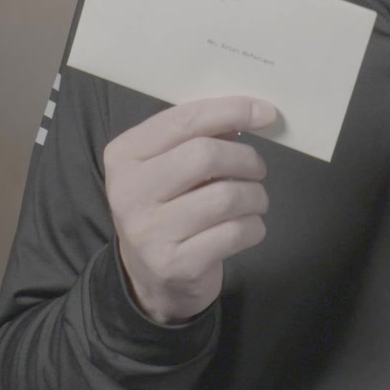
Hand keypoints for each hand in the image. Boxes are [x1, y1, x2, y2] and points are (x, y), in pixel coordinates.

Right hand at [103, 96, 276, 325]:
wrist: (149, 279)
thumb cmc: (167, 208)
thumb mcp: (167, 166)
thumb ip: (198, 137)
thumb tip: (251, 112)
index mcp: (124, 155)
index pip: (183, 120)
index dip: (230, 110)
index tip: (264, 112)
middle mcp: (129, 192)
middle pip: (206, 155)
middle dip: (246, 159)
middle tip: (257, 169)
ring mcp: (150, 232)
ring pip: (226, 196)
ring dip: (255, 196)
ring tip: (254, 201)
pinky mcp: (176, 264)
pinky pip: (235, 233)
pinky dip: (254, 226)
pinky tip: (247, 227)